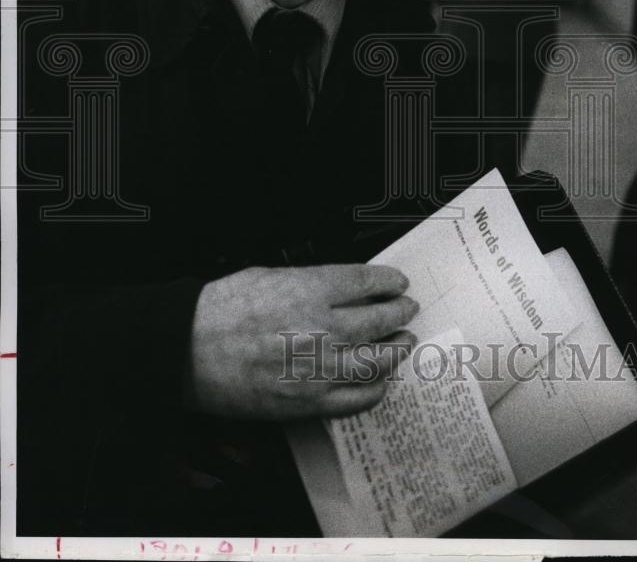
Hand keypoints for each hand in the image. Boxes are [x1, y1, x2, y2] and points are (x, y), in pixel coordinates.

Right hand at [187, 264, 417, 420]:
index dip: (389, 282)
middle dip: (400, 313)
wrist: (187, 351)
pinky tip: (382, 379)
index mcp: (309, 290)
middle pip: (380, 320)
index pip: (367, 282)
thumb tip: (345, 287)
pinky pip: (357, 398)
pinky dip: (376, 388)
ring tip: (405, 341)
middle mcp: (320, 328)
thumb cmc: (221, 310)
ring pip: (377, 359)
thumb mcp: (269, 275)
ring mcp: (317, 368)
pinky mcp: (308, 402)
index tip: (398, 282)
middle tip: (408, 309)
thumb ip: (311, 281)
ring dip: (397, 349)